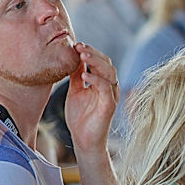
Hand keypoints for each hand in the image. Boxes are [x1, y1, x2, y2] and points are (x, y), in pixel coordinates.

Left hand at [64, 42, 117, 156]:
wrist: (83, 140)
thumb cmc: (80, 117)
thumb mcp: (75, 91)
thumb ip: (77, 76)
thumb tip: (73, 58)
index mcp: (103, 83)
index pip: (101, 62)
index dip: (90, 52)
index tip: (76, 45)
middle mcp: (110, 88)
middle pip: (107, 64)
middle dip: (93, 53)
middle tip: (79, 46)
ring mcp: (111, 96)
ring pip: (110, 73)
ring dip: (96, 62)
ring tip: (82, 55)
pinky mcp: (109, 106)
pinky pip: (106, 89)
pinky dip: (96, 80)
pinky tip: (84, 76)